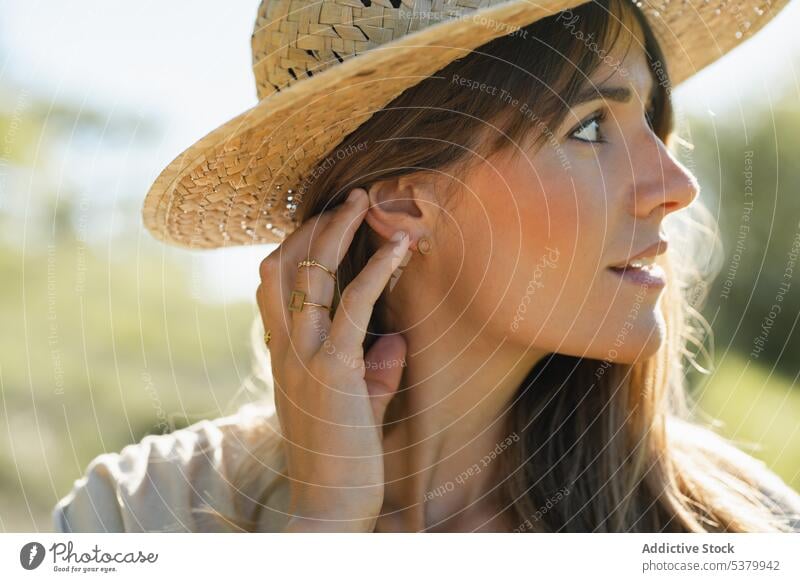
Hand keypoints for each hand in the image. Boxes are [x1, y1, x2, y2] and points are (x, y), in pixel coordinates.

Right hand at [256, 187, 410, 531]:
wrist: (330, 506)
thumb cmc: (342, 459)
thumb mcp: (354, 405)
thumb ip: (370, 372)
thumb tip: (394, 343)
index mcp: (284, 355)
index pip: (275, 285)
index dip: (296, 247)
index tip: (326, 224)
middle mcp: (286, 350)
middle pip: (283, 267)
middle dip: (312, 227)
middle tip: (344, 200)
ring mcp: (305, 358)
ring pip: (310, 275)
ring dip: (336, 231)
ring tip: (361, 201)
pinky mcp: (335, 371)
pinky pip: (354, 306)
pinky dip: (378, 270)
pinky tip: (400, 247)